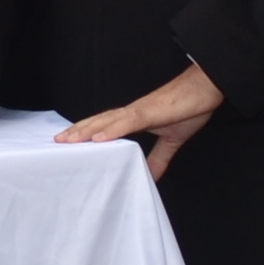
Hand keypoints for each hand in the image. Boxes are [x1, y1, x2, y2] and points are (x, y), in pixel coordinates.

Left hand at [60, 59, 221, 179]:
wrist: (206, 87)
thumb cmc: (190, 107)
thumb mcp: (173, 141)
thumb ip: (159, 158)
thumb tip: (152, 177)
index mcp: (136, 117)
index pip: (105, 125)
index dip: (86, 132)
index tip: (69, 142)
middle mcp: (133, 112)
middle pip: (99, 122)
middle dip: (78, 132)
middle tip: (57, 142)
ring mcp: (141, 110)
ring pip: (107, 121)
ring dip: (87, 131)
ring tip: (68, 141)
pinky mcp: (152, 111)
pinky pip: (128, 121)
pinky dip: (112, 130)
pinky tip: (98, 138)